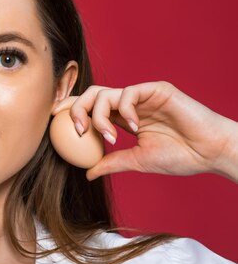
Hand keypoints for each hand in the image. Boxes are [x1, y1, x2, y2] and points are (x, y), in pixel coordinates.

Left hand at [52, 81, 236, 180]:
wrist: (210, 153)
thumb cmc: (180, 156)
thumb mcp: (137, 162)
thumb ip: (111, 162)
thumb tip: (86, 173)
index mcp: (123, 117)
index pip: (90, 108)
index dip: (71, 111)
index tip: (53, 122)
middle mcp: (129, 103)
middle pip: (90, 95)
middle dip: (77, 110)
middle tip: (78, 131)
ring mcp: (142, 95)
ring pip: (104, 93)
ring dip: (99, 116)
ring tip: (109, 137)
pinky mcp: (156, 90)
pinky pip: (128, 92)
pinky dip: (124, 110)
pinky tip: (134, 127)